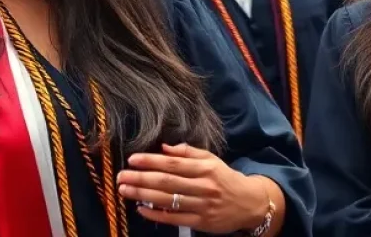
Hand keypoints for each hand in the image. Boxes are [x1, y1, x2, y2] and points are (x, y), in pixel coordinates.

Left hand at [118, 143, 277, 233]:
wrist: (249, 203)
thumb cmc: (224, 177)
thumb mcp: (210, 159)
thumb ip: (187, 152)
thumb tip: (163, 147)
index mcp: (204, 168)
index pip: (173, 164)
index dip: (151, 161)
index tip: (132, 159)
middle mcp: (203, 186)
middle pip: (167, 182)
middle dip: (141, 178)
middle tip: (121, 176)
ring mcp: (202, 206)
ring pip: (169, 200)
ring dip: (144, 195)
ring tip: (125, 190)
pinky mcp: (202, 223)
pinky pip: (175, 219)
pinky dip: (157, 214)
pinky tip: (141, 209)